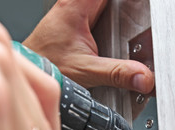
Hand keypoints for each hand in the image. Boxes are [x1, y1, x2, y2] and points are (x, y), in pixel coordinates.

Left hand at [23, 0, 153, 93]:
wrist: (31, 71)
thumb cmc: (45, 64)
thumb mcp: (86, 70)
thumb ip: (117, 73)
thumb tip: (143, 76)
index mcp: (78, 5)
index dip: (128, 1)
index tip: (139, 6)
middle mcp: (75, 3)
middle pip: (111, 1)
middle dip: (127, 7)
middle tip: (141, 16)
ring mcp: (75, 10)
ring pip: (105, 5)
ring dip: (120, 12)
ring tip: (135, 22)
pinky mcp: (76, 20)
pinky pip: (100, 13)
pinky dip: (112, 20)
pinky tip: (118, 32)